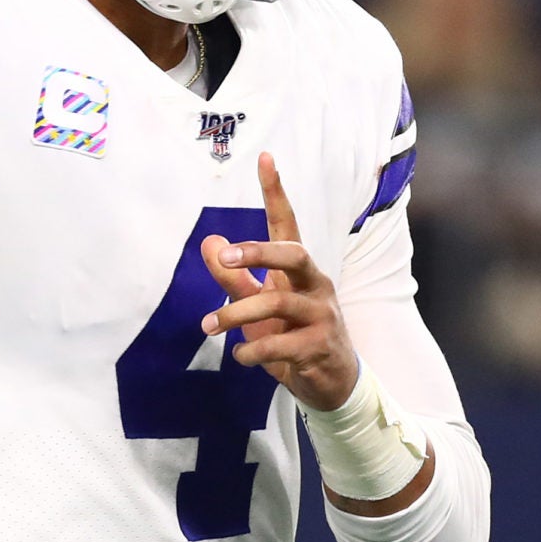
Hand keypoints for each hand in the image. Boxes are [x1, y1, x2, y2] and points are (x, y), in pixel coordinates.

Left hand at [200, 153, 360, 412]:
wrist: (332, 382)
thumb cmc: (292, 335)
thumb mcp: (259, 305)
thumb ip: (233, 277)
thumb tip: (209, 242)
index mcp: (299, 269)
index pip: (289, 223)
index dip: (276, 192)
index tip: (265, 158)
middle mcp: (314, 285)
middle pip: (293, 253)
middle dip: (257, 251)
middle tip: (222, 256)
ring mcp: (320, 315)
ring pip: (278, 302)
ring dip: (235, 314)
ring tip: (208, 326)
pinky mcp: (319, 347)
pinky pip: (279, 344)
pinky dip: (252, 351)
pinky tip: (239, 355)